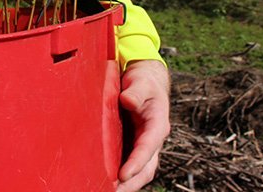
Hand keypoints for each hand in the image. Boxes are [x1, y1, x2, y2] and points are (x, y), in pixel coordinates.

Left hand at [117, 59, 170, 191]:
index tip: (123, 175)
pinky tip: (105, 182)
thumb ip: (136, 92)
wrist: (145, 83)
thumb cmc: (143, 82)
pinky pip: (129, 165)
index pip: (148, 147)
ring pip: (139, 171)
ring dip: (126, 184)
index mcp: (157, 124)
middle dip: (131, 183)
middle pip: (146, 168)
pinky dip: (121, 177)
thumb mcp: (141, 82)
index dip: (136, 162)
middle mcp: (152, 140)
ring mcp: (143, 146)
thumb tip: (128, 100)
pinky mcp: (133, 147)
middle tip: (113, 191)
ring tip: (107, 191)